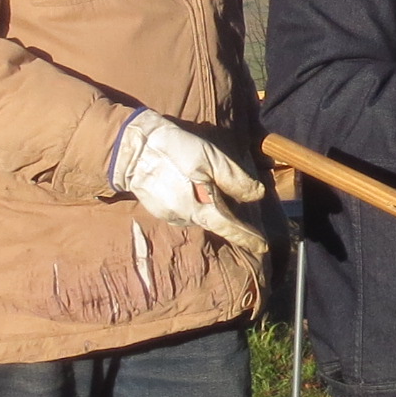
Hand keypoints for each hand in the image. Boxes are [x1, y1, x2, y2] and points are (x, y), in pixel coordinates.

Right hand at [109, 111, 269, 257]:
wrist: (132, 149)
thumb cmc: (175, 151)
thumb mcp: (210, 159)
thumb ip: (234, 179)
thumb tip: (257, 195)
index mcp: (199, 208)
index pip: (229, 228)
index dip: (248, 238)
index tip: (263, 248)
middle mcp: (183, 218)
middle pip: (213, 221)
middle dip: (227, 218)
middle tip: (241, 213)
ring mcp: (168, 215)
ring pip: (198, 216)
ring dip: (207, 207)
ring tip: (209, 190)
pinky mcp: (158, 209)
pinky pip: (183, 210)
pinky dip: (193, 203)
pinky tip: (190, 188)